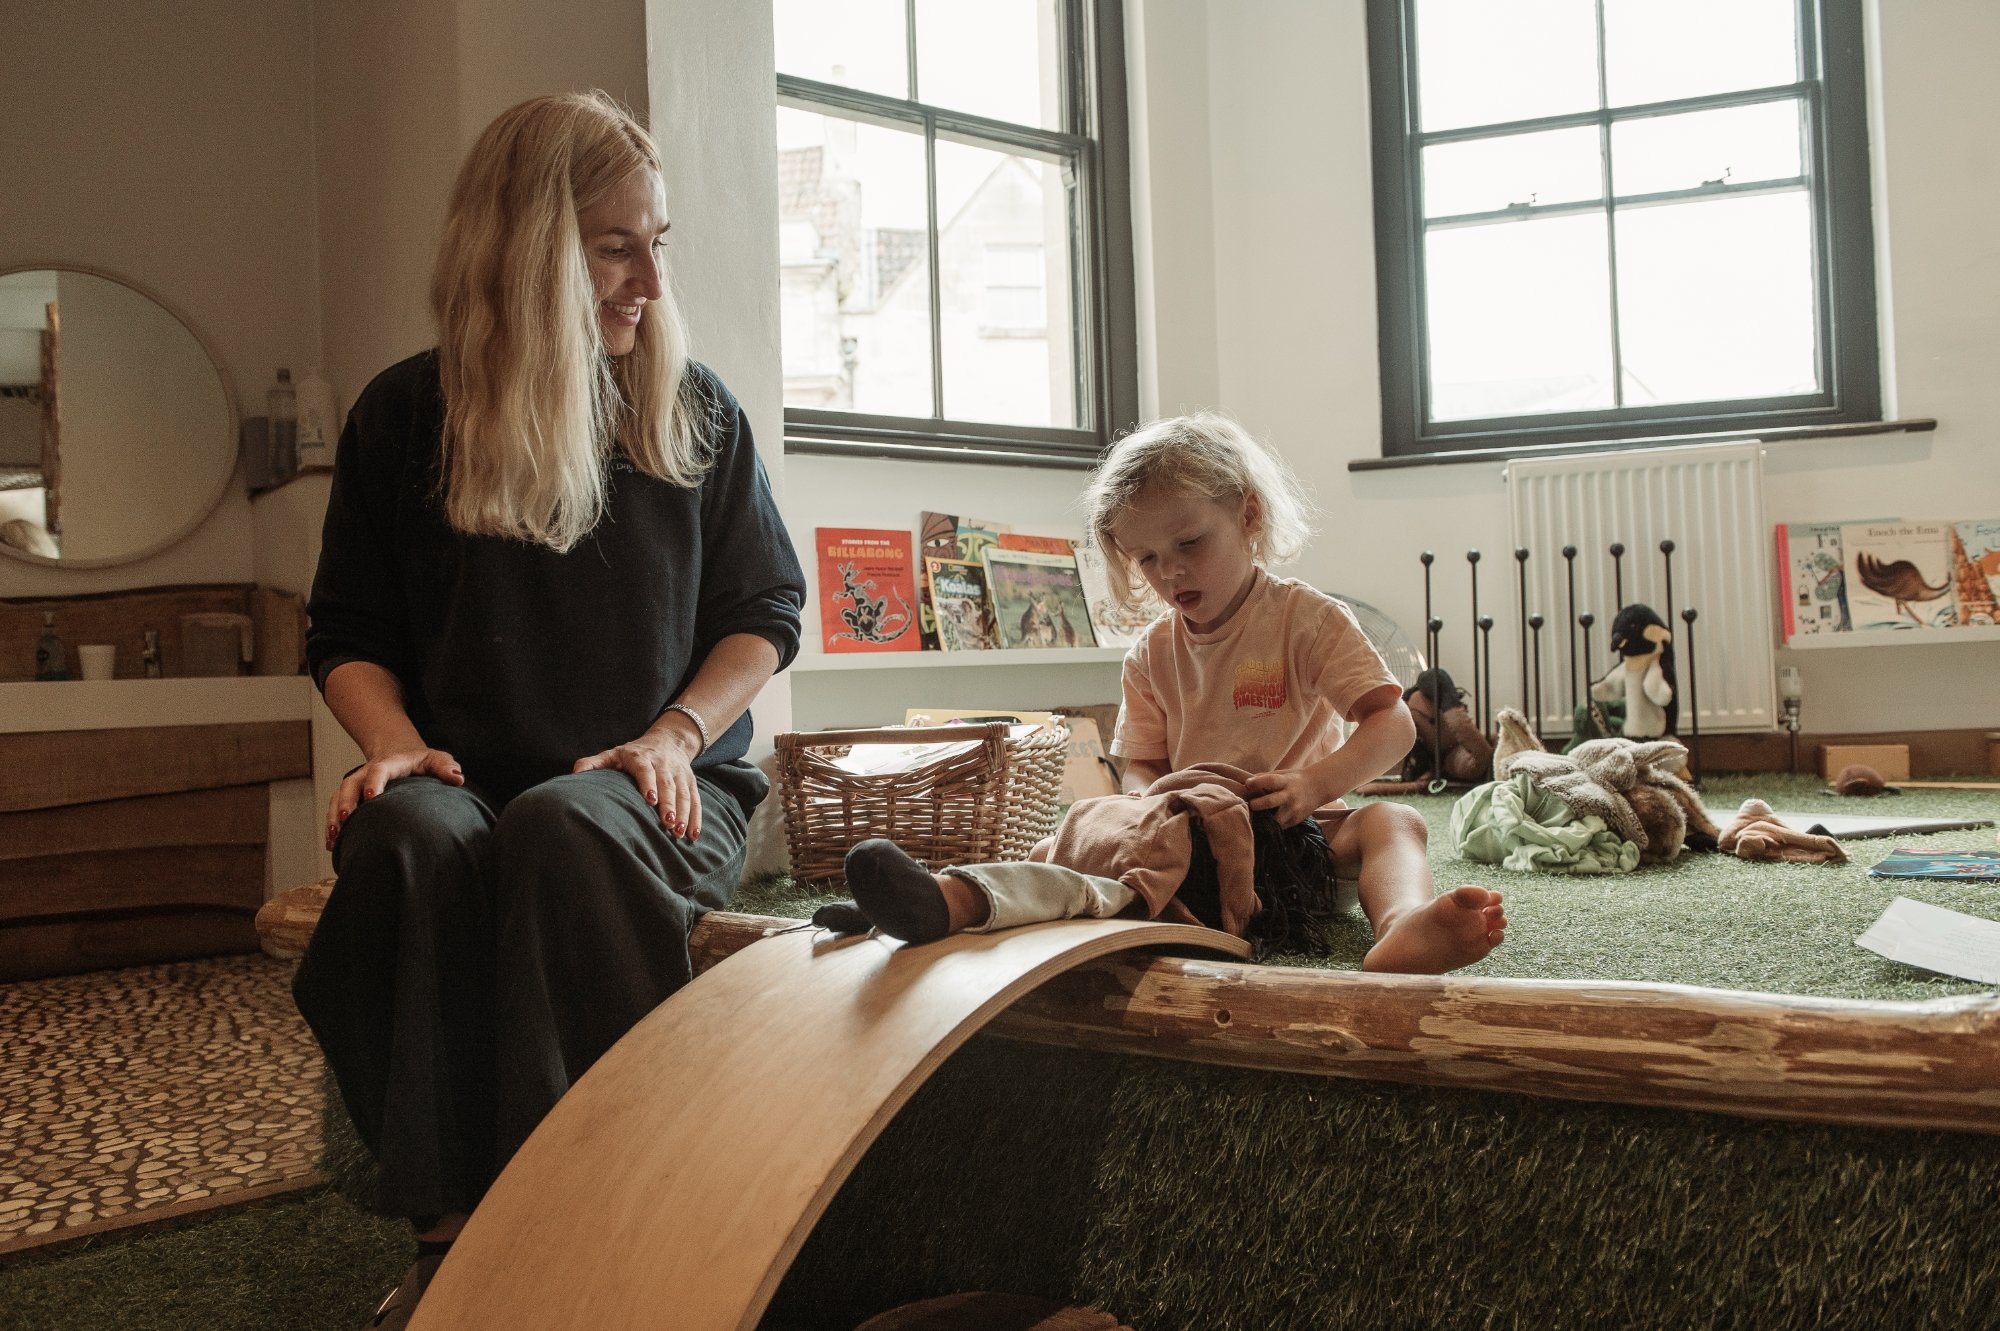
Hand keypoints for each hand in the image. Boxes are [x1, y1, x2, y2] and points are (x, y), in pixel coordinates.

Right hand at [328, 748, 461, 848]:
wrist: (401, 753)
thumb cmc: (422, 761)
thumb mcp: (436, 759)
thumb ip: (446, 767)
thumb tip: (457, 778)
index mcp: (390, 764)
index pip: (379, 770)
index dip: (374, 782)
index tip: (371, 798)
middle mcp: (368, 772)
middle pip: (350, 784)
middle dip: (345, 801)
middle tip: (345, 820)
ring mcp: (358, 783)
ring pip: (338, 796)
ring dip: (333, 816)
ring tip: (333, 838)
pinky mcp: (352, 794)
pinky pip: (335, 806)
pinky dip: (332, 823)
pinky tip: (332, 843)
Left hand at [573, 732, 702, 840]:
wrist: (668, 740)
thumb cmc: (633, 753)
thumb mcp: (613, 753)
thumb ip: (594, 763)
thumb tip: (574, 774)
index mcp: (641, 757)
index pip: (646, 769)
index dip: (649, 783)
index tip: (650, 799)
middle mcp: (663, 764)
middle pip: (668, 784)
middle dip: (670, 804)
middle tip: (668, 823)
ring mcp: (679, 773)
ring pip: (684, 793)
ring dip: (684, 813)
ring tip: (679, 832)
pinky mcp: (690, 782)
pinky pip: (695, 800)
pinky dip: (696, 817)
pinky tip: (693, 834)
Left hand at [1243, 768, 1327, 826]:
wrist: (1318, 787)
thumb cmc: (1294, 779)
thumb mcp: (1282, 774)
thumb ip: (1265, 777)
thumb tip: (1246, 783)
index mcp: (1286, 781)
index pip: (1270, 780)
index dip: (1257, 783)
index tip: (1247, 784)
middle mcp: (1290, 796)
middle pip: (1270, 802)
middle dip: (1256, 804)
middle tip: (1250, 804)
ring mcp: (1294, 810)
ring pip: (1275, 820)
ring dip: (1263, 820)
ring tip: (1256, 818)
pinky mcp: (1296, 821)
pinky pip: (1280, 827)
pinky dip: (1271, 826)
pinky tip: (1265, 823)